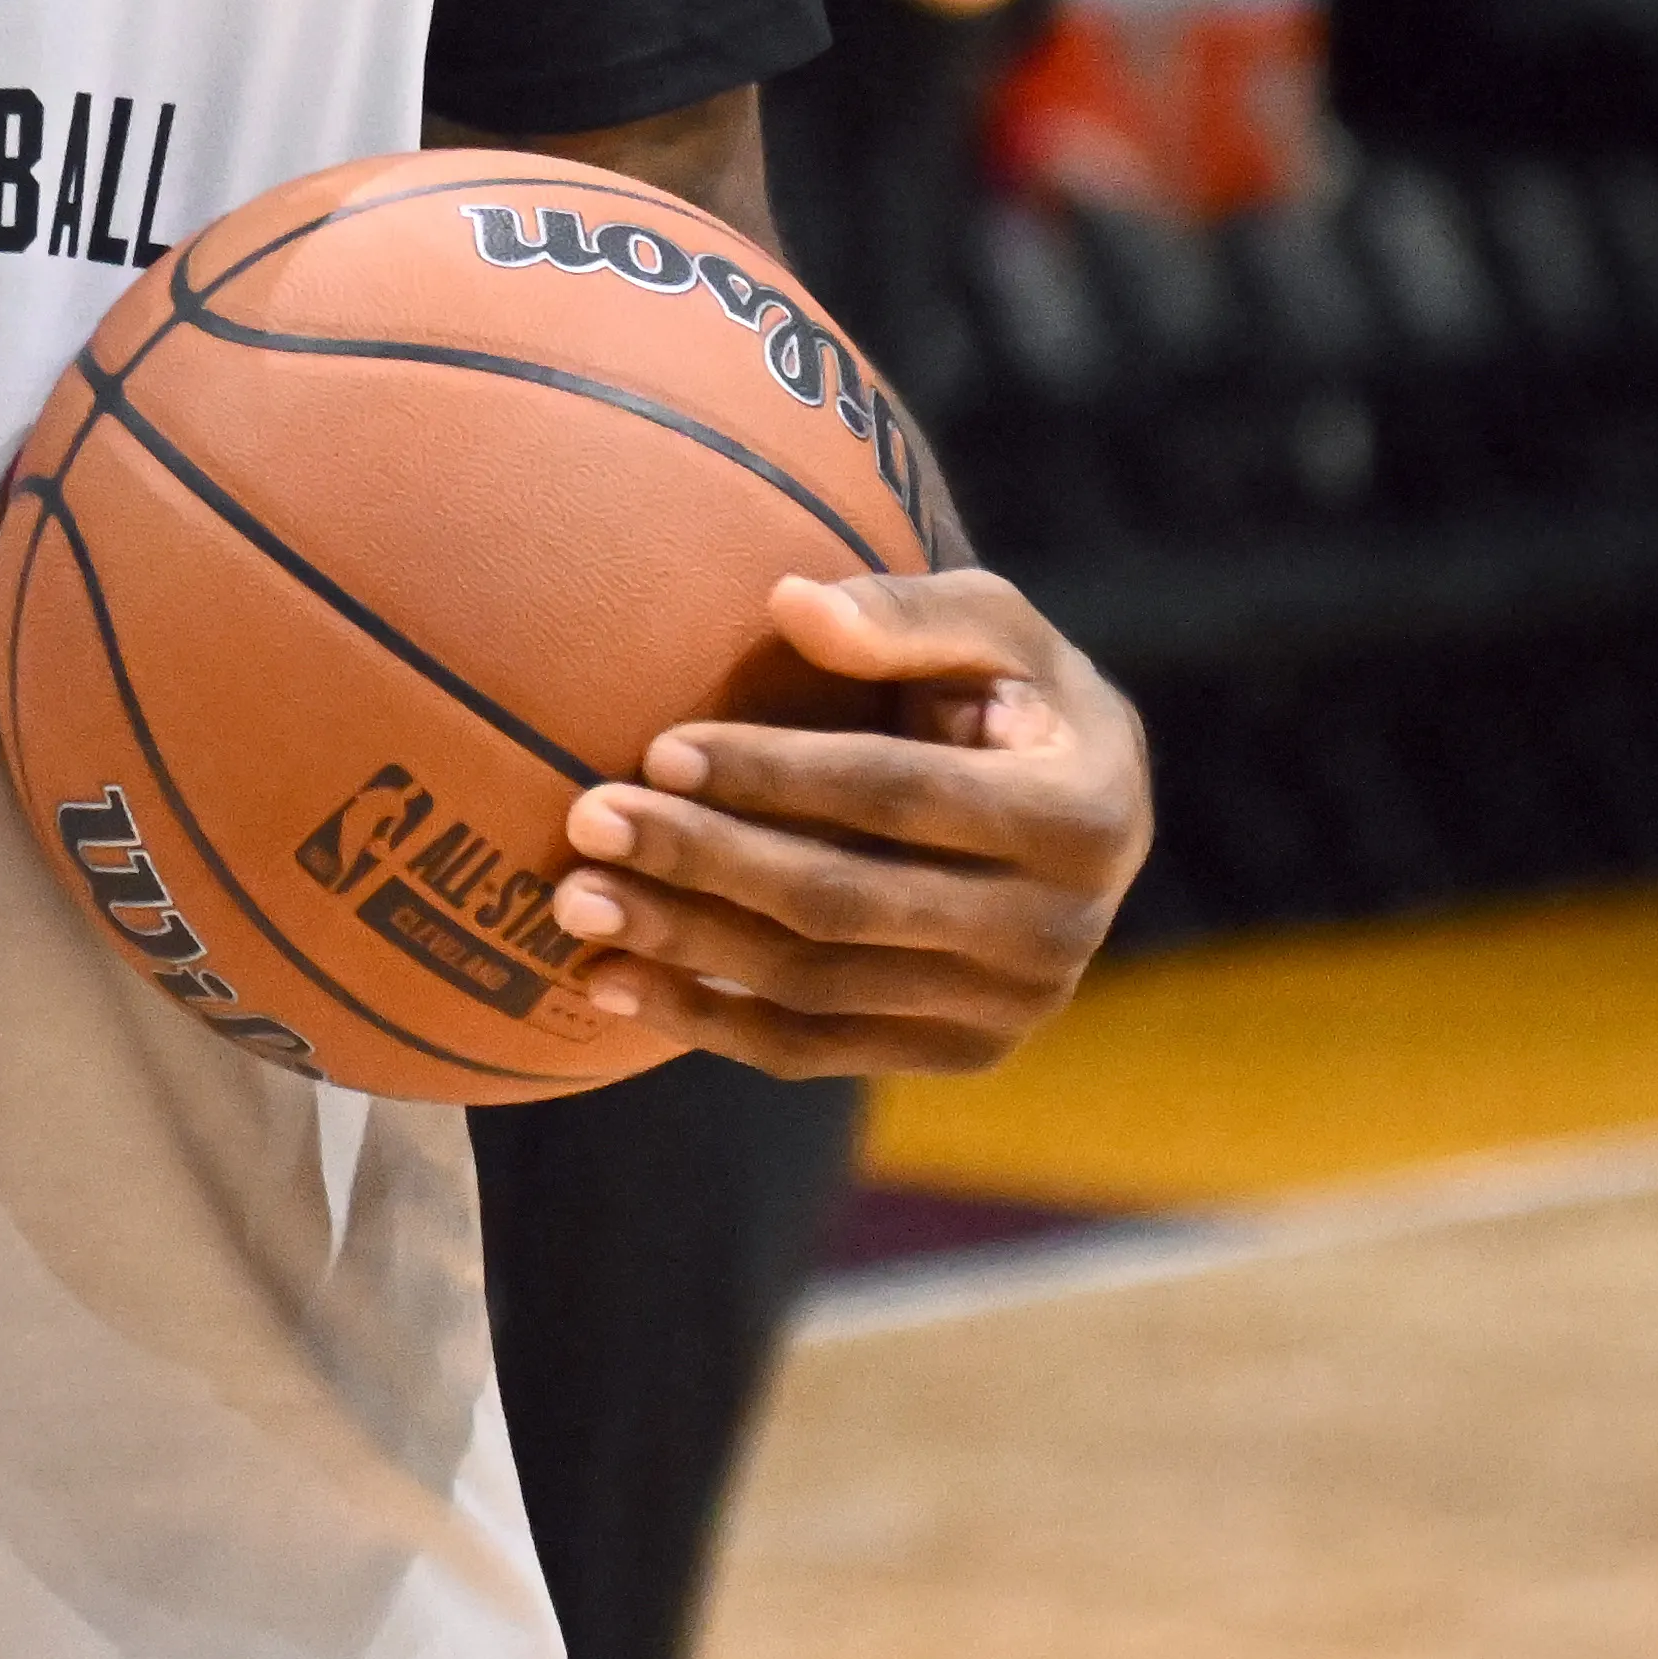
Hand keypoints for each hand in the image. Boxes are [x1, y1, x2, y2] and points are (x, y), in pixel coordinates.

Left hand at [548, 568, 1151, 1073]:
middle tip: (587, 819)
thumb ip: (906, 611)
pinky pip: (811, 1051)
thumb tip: (791, 603)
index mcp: (1083, 814)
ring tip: (574, 899)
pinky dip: (703, 1020)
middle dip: (703, 860)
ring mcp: (1008, 1010)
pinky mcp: (956, 1054)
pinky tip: (606, 982)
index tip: (660, 747)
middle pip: (843, 901)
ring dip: (683, 944)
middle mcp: (1057, 932)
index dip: (776, 775)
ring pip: (813, 985)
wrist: (1078, 816)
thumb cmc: (1014, 693)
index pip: (896, 795)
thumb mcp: (996, 627)